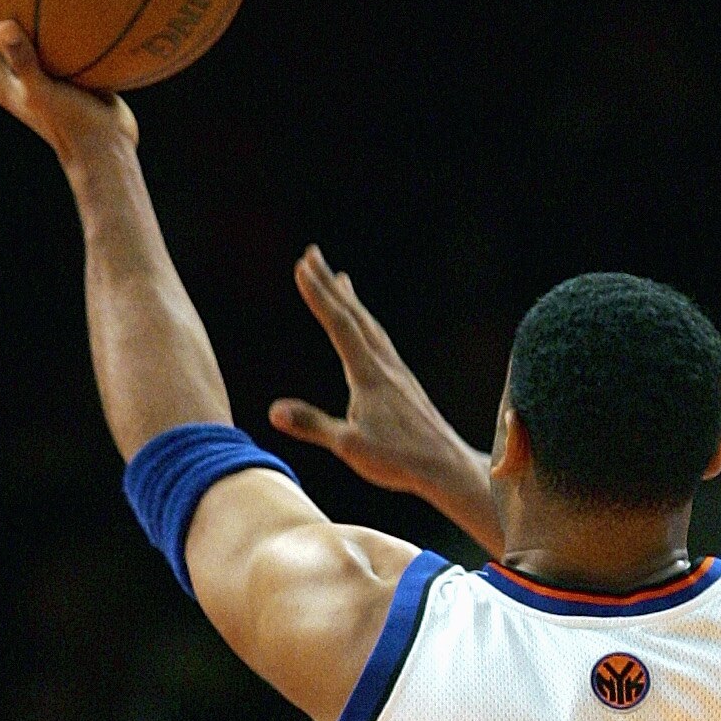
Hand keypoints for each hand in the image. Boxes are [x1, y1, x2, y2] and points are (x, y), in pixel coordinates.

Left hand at [0, 0, 137, 171]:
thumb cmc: (73, 127)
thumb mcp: (46, 94)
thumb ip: (25, 62)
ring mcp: (37, 74)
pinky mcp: (61, 72)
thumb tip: (5, 24)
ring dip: (7, 4)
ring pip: (15, 33)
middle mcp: (14, 75)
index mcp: (1, 82)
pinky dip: (48, 15)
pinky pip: (48, 37)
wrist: (106, 151)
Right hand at [270, 249, 495, 541]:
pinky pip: (380, 342)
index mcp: (367, 373)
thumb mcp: (349, 446)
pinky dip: (367, 325)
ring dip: (351, 301)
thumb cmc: (400, 460)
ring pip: (369, 325)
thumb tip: (274, 411)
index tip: (301, 266)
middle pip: (353, 314)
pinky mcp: (404, 384)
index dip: (318, 294)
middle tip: (312, 253)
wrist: (447, 467)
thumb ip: (313, 425)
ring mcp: (396, 372)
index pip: (337, 324)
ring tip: (341, 280)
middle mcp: (384, 364)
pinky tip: (368, 331)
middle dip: (329, 284)